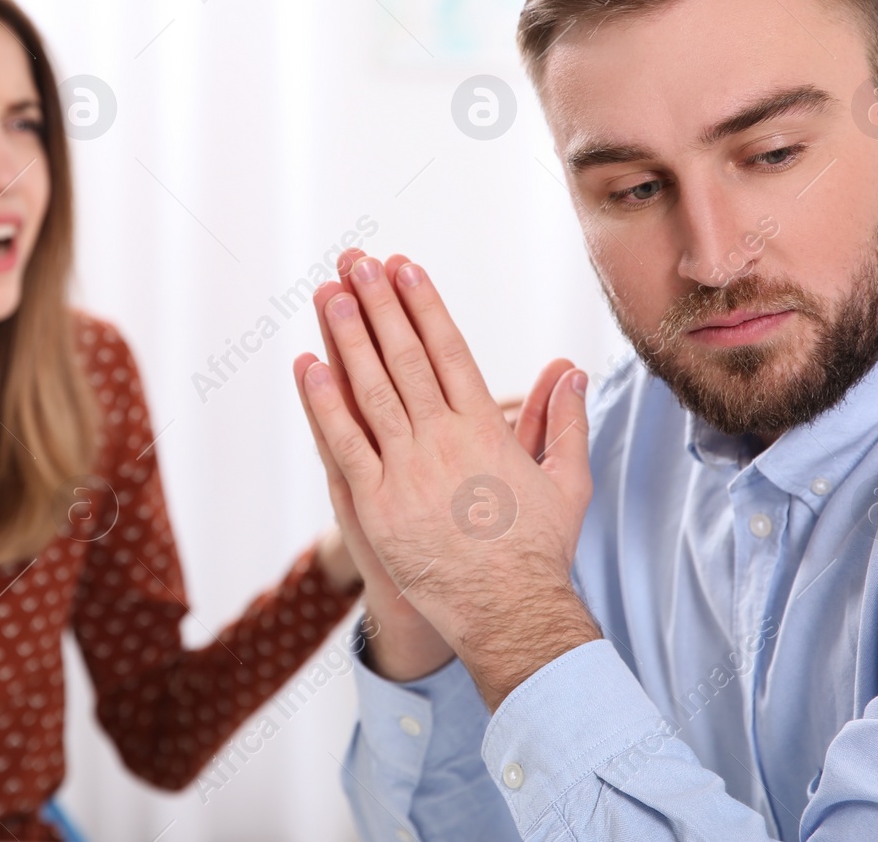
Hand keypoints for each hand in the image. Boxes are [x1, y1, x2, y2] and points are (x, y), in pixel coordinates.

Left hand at [299, 255, 601, 709]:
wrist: (510, 613)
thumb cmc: (539, 551)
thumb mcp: (566, 480)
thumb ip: (563, 420)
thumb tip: (570, 369)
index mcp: (485, 429)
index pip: (449, 351)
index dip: (425, 306)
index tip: (406, 268)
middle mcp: (445, 439)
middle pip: (406, 358)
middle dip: (381, 305)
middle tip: (357, 263)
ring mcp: (408, 470)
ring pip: (372, 391)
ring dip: (349, 339)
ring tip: (331, 295)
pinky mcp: (378, 504)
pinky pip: (346, 443)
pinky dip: (325, 404)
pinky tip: (308, 366)